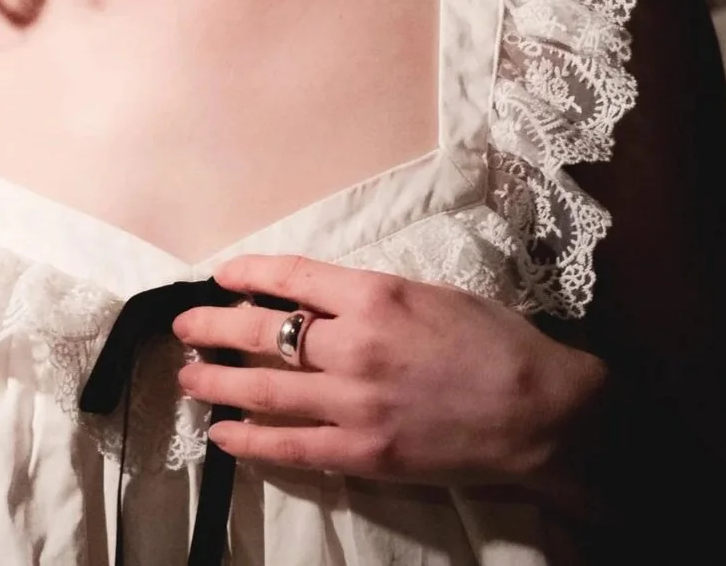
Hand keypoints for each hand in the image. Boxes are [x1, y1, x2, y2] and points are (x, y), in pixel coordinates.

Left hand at [170, 254, 605, 508]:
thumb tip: (315, 301)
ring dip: (217, 382)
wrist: (541, 411)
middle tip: (184, 326)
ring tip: (187, 378)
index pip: (291, 277)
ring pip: (262, 390)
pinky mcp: (362, 452)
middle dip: (213, 327)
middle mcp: (354, 345)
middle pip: (262, 332)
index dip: (247, 273)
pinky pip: (289, 446)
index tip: (221, 275)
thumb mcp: (432, 294)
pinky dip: (249, 441)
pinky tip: (223, 434)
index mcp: (375, 294)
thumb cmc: (495, 343)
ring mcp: (353, 403)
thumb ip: (370, 297)